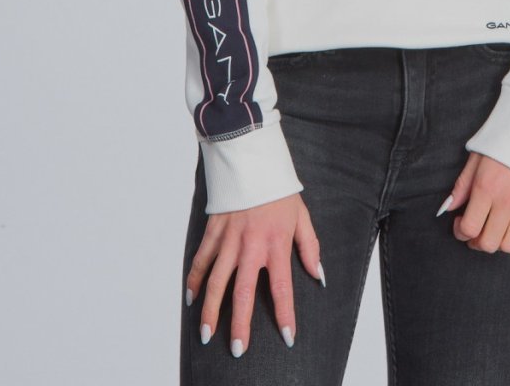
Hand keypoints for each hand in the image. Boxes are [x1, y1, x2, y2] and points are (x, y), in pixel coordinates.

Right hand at [185, 192, 323, 357]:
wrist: (252, 160)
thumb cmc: (279, 190)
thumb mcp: (302, 216)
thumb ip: (309, 247)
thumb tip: (317, 275)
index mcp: (276, 243)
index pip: (282, 286)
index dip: (285, 314)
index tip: (287, 337)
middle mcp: (251, 245)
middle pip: (243, 293)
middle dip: (240, 324)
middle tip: (237, 349)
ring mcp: (229, 239)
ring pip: (216, 282)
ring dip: (210, 310)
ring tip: (207, 334)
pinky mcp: (213, 230)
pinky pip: (201, 260)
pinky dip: (195, 280)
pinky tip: (192, 298)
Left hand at [442, 152, 509, 252]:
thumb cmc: (505, 138)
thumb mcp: (477, 156)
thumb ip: (462, 185)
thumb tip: (448, 207)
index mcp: (486, 188)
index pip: (469, 228)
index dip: (459, 232)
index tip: (459, 223)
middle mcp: (506, 202)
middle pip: (488, 243)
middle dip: (476, 242)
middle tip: (474, 231)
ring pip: (509, 245)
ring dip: (498, 241)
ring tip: (494, 228)